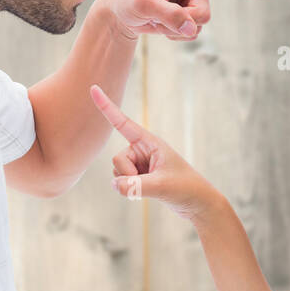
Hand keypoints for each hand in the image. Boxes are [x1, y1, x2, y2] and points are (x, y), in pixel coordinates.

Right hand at [89, 84, 222, 223]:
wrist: (197, 202)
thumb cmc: (185, 187)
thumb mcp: (161, 186)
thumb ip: (136, 186)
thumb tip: (114, 184)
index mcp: (149, 142)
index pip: (122, 122)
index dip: (106, 106)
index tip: (93, 88)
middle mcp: (141, 149)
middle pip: (117, 159)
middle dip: (128, 174)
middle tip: (149, 183)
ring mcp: (139, 163)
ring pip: (117, 172)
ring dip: (129, 184)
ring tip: (152, 187)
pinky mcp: (138, 176)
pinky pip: (121, 182)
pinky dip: (130, 190)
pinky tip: (148, 192)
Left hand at [97, 0, 273, 40]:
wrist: (120, 10)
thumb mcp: (144, 4)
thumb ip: (168, 15)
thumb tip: (192, 29)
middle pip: (205, 15)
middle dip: (184, 21)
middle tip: (159, 15)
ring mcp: (192, 4)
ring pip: (199, 27)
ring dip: (176, 30)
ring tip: (157, 19)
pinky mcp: (187, 18)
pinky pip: (191, 35)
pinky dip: (174, 35)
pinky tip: (160, 26)